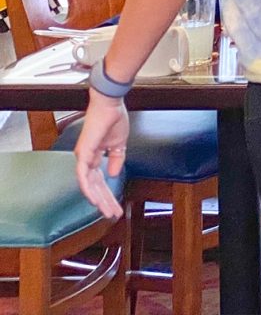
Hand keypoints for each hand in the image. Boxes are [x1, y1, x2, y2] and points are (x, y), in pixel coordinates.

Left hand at [73, 90, 129, 218]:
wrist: (110, 105)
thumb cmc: (114, 119)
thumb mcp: (119, 144)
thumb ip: (116, 159)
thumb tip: (114, 174)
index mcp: (94, 156)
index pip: (100, 180)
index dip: (108, 194)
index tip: (116, 205)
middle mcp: (86, 159)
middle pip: (95, 186)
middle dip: (105, 201)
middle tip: (112, 214)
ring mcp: (83, 157)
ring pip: (89, 185)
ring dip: (98, 199)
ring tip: (106, 212)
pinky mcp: (83, 153)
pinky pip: (84, 176)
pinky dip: (88, 189)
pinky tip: (94, 199)